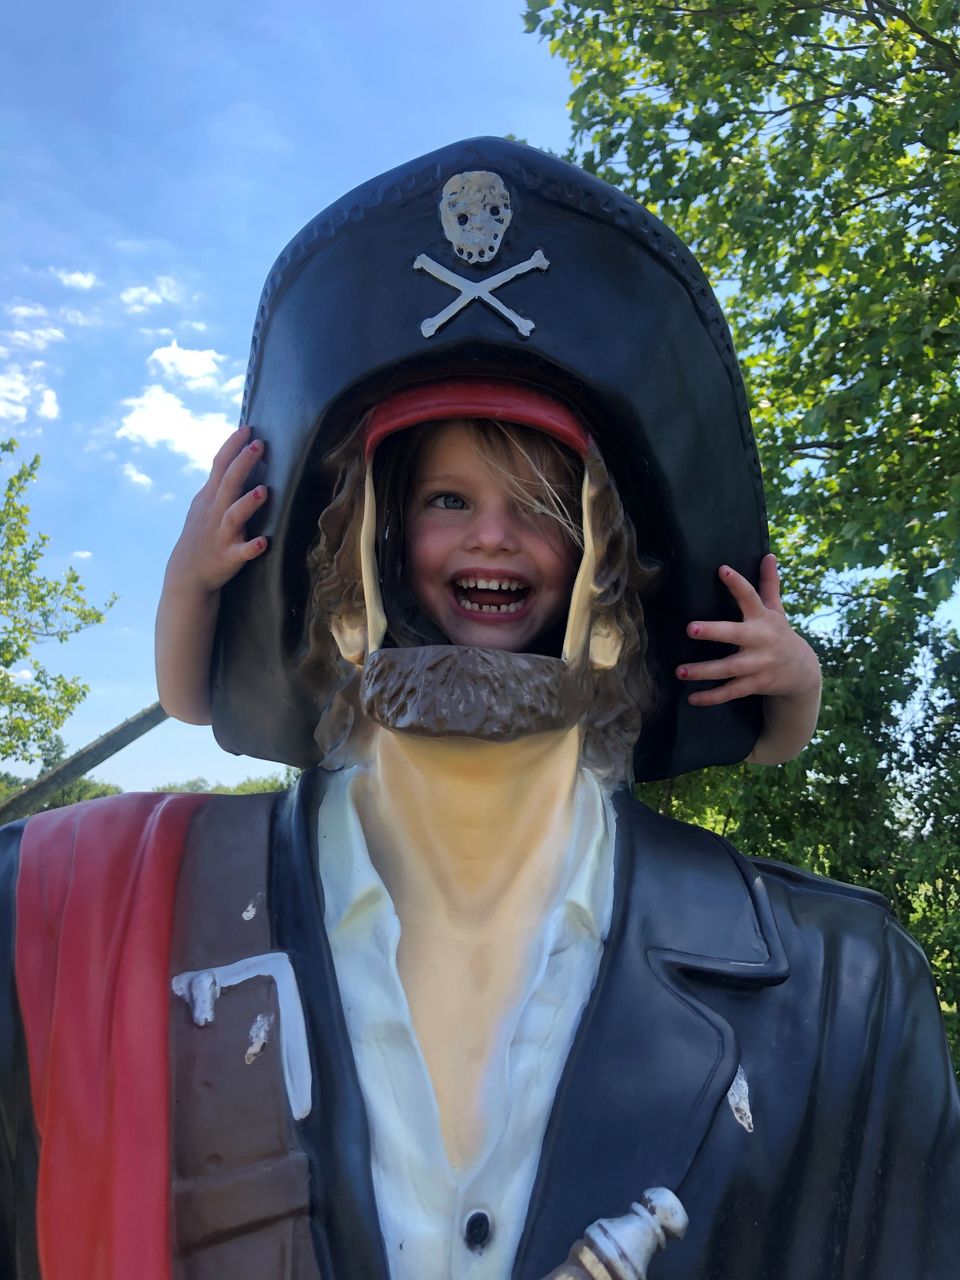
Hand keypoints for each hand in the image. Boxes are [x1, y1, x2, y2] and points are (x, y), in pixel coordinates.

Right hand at [164, 425, 268, 596]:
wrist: (187, 574)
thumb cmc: (202, 534)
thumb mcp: (205, 504)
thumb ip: (220, 482)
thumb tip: (236, 456)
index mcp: (211, 498)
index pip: (219, 466)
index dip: (232, 447)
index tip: (247, 428)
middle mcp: (215, 513)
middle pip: (228, 484)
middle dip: (242, 464)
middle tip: (259, 444)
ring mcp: (222, 535)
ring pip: (234, 516)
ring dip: (248, 504)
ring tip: (263, 491)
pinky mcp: (229, 557)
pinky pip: (241, 552)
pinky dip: (251, 548)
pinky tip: (264, 542)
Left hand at [676, 554, 820, 706]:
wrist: (802, 672)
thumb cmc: (780, 635)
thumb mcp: (777, 611)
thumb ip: (769, 585)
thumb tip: (769, 555)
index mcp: (764, 619)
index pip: (751, 597)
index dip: (737, 583)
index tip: (722, 570)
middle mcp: (761, 640)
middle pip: (735, 634)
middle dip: (714, 632)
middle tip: (690, 629)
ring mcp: (759, 664)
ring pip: (729, 668)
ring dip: (704, 671)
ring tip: (680, 671)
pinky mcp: (756, 684)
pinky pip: (731, 692)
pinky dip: (712, 697)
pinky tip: (692, 698)